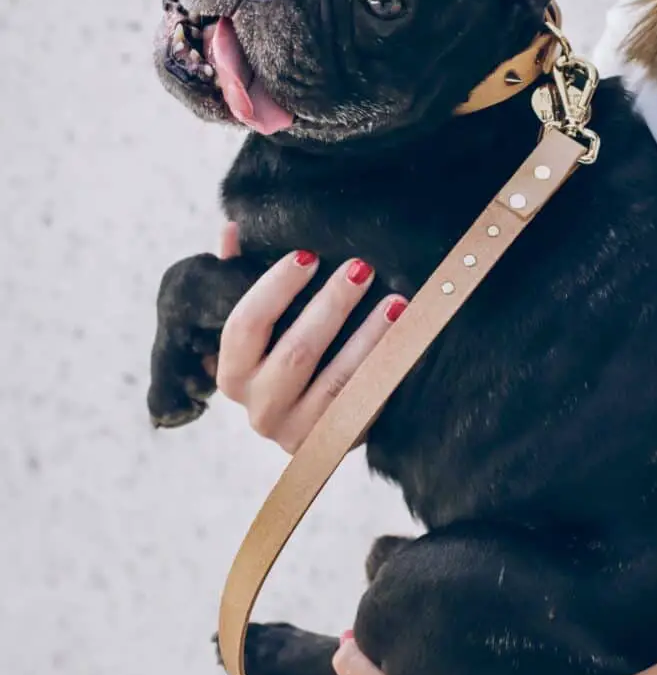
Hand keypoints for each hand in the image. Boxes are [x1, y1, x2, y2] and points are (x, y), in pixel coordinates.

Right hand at [214, 223, 407, 452]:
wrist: (314, 425)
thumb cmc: (283, 356)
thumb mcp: (260, 324)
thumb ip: (241, 277)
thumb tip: (233, 229)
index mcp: (231, 375)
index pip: (244, 326)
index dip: (274, 288)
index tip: (308, 254)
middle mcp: (258, 411)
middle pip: (295, 353)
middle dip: (330, 305)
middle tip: (361, 267)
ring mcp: (298, 434)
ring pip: (336, 381)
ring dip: (368, 336)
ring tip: (396, 300)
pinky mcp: (337, 444)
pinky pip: (366, 403)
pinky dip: (387, 367)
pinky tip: (408, 336)